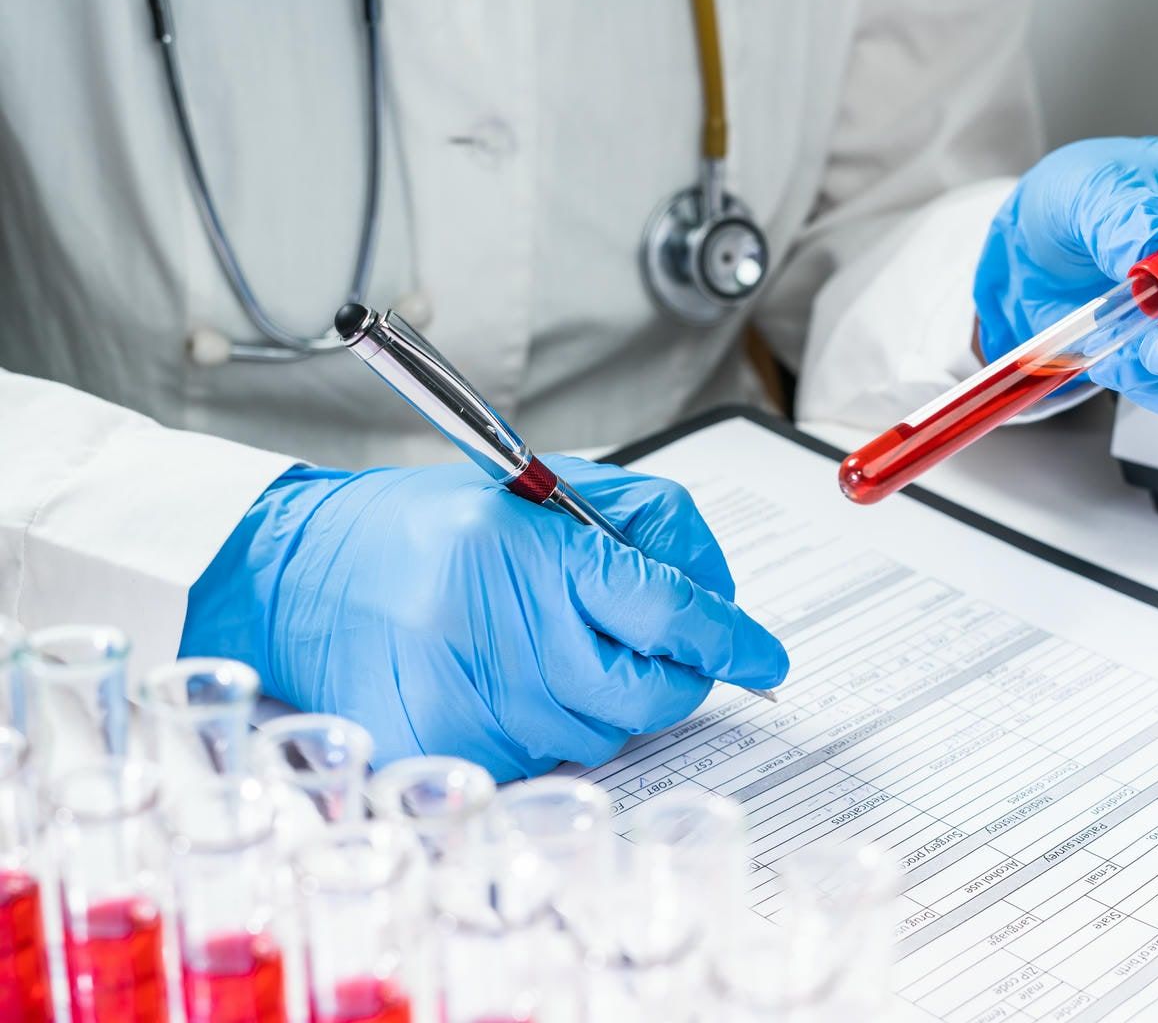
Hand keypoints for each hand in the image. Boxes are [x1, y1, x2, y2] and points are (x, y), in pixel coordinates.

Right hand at [180, 458, 787, 780]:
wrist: (301, 575)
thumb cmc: (423, 528)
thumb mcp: (539, 490)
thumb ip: (642, 529)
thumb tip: (717, 595)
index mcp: (533, 547)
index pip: (667, 607)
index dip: (728, 636)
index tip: (764, 654)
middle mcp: (505, 625)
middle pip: (651, 689)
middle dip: (671, 671)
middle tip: (647, 640)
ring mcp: (475, 697)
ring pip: (604, 732)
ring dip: (600, 697)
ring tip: (536, 643)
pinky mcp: (450, 748)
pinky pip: (545, 758)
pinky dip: (545, 726)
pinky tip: (499, 678)